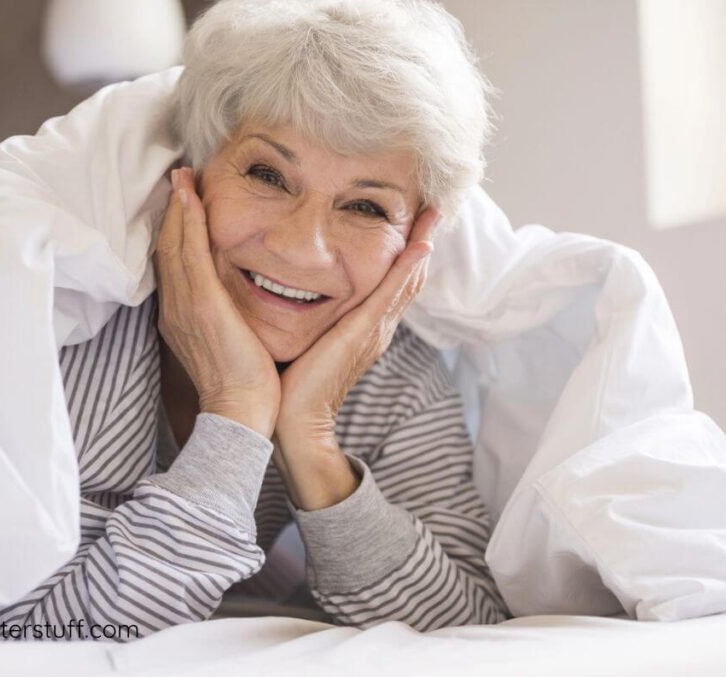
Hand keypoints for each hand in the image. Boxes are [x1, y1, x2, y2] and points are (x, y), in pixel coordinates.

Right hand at [153, 167, 280, 437]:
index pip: (175, 264)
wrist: (241, 413)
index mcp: (182, 317)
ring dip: (178, 208)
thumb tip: (242, 304)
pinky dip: (188, 223)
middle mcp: (176, 308)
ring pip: (174, 245)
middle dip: (172, 211)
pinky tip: (191, 198)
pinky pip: (190, 255)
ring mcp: (185, 306)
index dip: (176, 230)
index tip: (184, 201)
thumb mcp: (231, 343)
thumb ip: (229, 318)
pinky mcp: (201, 306)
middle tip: (178, 178)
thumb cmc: (245, 384)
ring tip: (182, 178)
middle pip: (167, 248)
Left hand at [274, 207, 439, 443]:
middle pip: (409, 279)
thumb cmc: (292, 382)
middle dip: (422, 242)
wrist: (294, 420)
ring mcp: (376, 331)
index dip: (406, 254)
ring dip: (422, 247)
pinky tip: (420, 246)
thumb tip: (296, 290)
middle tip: (433, 208)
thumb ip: (312, 316)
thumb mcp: (306, 337)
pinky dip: (408, 269)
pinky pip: (392, 295)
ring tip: (433, 215)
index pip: (392, 284)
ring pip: (407, 282)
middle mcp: (378, 328)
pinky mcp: (365, 333)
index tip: (412, 221)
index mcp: (366, 328)